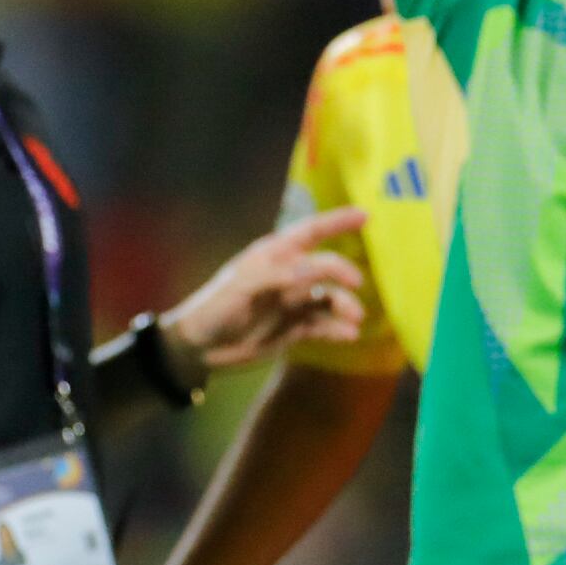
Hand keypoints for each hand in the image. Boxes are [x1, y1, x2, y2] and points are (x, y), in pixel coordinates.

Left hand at [162, 207, 368, 367]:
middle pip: (326, 267)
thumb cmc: (215, 307)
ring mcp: (294, 302)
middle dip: (344, 272)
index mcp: (274, 256)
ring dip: (345, 305)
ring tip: (354, 319)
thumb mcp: (243, 286)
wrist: (200, 348)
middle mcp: (289, 276)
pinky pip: (324, 326)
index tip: (365, 216)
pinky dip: (339, 330)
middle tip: (356, 283)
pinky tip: (349, 336)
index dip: (337, 221)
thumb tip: (313, 269)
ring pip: (330, 298)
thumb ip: (278, 275)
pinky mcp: (295, 329)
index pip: (311, 232)